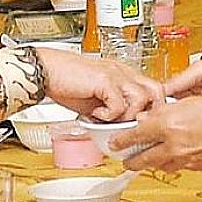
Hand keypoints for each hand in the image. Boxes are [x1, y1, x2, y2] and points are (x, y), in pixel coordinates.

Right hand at [34, 47, 162, 121]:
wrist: (45, 71)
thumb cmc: (66, 83)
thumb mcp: (95, 99)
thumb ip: (111, 110)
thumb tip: (121, 129)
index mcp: (123, 74)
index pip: (153, 88)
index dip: (152, 107)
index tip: (141, 123)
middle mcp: (123, 72)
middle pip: (156, 91)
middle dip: (148, 112)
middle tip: (131, 125)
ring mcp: (115, 74)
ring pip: (141, 99)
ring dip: (126, 116)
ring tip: (109, 120)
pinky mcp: (104, 80)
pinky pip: (119, 105)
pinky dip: (108, 115)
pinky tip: (95, 114)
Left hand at [114, 94, 201, 170]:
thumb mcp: (194, 99)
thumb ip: (170, 110)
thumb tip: (153, 116)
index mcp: (169, 124)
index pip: (135, 135)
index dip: (121, 139)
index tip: (115, 141)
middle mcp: (175, 146)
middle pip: (143, 159)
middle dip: (131, 160)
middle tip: (125, 159)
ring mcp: (188, 160)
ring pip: (161, 166)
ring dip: (152, 163)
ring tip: (147, 160)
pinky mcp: (201, 168)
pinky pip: (181, 168)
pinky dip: (174, 163)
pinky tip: (176, 158)